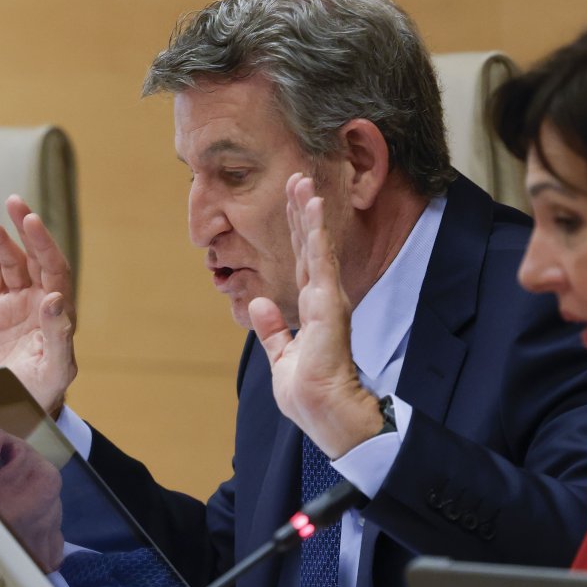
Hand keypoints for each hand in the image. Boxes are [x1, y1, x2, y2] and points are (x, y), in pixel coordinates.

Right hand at [0, 195, 76, 416]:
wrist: (19, 408)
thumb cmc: (44, 392)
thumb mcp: (56, 369)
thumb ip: (58, 336)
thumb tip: (54, 299)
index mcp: (60, 312)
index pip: (55, 270)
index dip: (44, 245)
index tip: (31, 222)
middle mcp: (42, 300)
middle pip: (35, 257)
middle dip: (26, 230)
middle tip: (15, 202)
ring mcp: (19, 302)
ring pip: (10, 262)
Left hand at [248, 174, 380, 458]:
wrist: (323, 410)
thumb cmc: (307, 392)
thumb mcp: (281, 356)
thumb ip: (271, 330)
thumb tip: (257, 303)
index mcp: (310, 309)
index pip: (301, 261)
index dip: (295, 231)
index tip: (291, 202)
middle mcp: (321, 298)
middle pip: (309, 246)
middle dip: (302, 211)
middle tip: (298, 177)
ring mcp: (327, 298)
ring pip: (316, 246)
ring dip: (309, 213)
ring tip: (304, 182)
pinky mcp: (328, 303)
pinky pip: (321, 260)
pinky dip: (317, 232)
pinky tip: (314, 207)